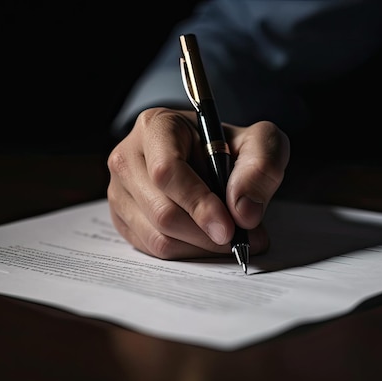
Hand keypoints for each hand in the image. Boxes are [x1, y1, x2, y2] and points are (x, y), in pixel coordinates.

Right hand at [107, 107, 289, 259]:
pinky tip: (208, 239)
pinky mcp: (122, 219)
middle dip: (207, 234)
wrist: (212, 158)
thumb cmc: (231, 148)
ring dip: (200, 247)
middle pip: (162, 212)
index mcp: (156, 126)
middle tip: (242, 239)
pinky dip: (188, 252)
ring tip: (231, 237)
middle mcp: (128, 157)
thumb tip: (243, 213)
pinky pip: (153, 250)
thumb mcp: (262, 142)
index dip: (198, 204)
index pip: (167, 171)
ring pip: (157, 237)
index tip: (229, 228)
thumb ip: (261, 167)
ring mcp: (120, 191)